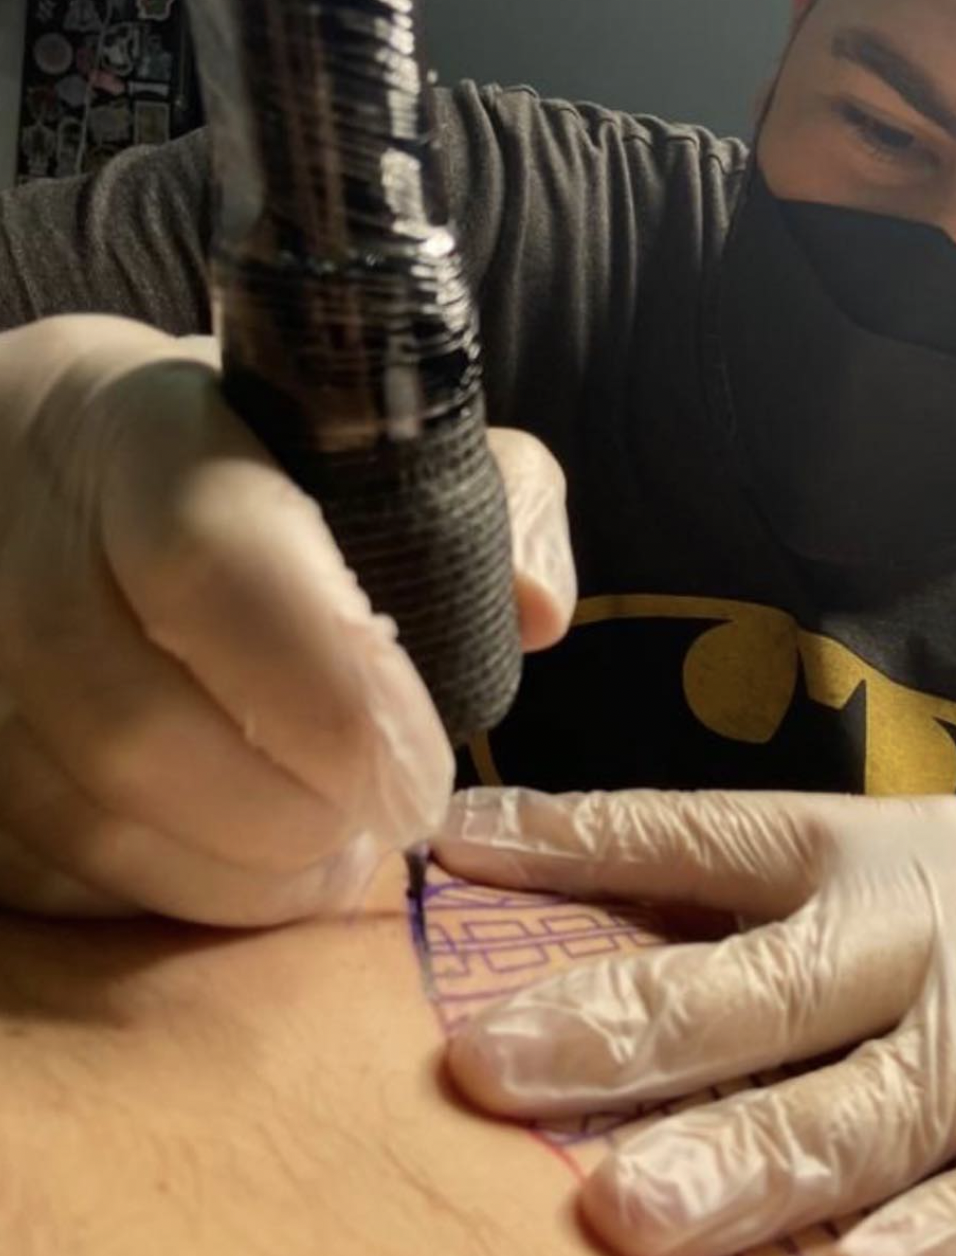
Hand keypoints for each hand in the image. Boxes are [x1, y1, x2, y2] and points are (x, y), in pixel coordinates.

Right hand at [0, 316, 574, 925]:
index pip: (214, 565)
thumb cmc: (254, 448)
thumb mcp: (380, 430)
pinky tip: (229, 874)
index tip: (417, 764)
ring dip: (230, 877)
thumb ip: (490, 496)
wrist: (44, 456)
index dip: (331, 691)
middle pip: (140, 725)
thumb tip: (535, 613)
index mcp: (145, 430)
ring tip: (324, 862)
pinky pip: (37, 866)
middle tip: (377, 830)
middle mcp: (20, 536)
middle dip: (290, 815)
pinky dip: (151, 895)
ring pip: (86, 815)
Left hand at [436, 788, 955, 1255]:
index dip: (575, 836)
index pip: (698, 835)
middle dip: (626, 1024)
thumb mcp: (919, 879)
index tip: (454, 843)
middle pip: (763, 981)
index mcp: (870, 849)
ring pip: (862, 1110)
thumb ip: (788, 919)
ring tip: (619, 1213)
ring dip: (742, 1167)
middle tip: (493, 1059)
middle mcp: (934, 925)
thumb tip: (626, 952)